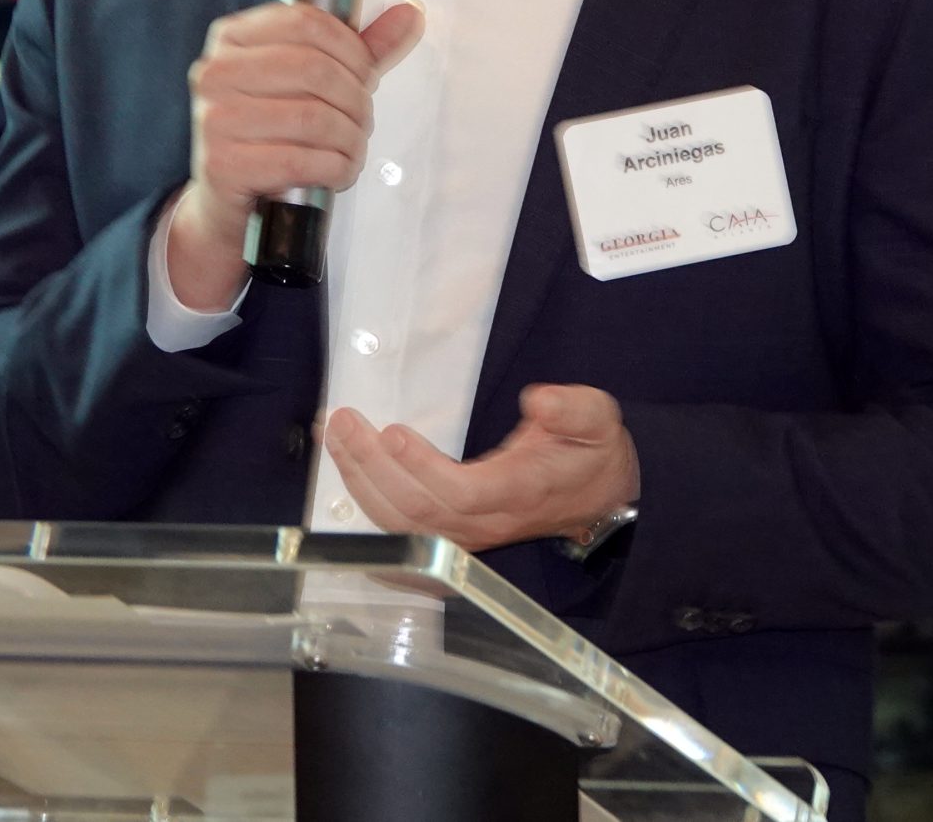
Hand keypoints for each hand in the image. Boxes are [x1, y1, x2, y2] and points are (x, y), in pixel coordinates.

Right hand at [164, 0, 423, 308]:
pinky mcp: (222, 165)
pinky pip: (298, 161)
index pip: (306, 22)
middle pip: (314, 69)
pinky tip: (337, 173)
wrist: (233, 201)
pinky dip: (334, 169)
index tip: (365, 76)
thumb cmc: (274, 134)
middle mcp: (215, 72)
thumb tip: (409, 14)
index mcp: (233, 38)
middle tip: (363, 121)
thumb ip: (360, 49)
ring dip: (350, 140)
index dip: (351, 50)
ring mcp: (215, 118)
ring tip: (352, 151)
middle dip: (356, 100)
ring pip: (312, 118)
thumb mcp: (314, 83)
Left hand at [321, 384, 639, 551]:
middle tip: (342, 422)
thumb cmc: (589, 452)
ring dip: (360, 480)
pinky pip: (401, 530)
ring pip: (402, 523)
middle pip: (418, 510)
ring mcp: (466, 534)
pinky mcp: (452, 533)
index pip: (463, 492)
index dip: (423, 468)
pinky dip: (367, 506)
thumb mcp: (596, 419)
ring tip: (334, 435)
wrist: (597, 495)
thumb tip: (540, 399)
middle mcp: (487, 521)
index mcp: (520, 490)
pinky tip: (343, 478)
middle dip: (372, 467)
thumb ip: (573, 409)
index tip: (393, 432)